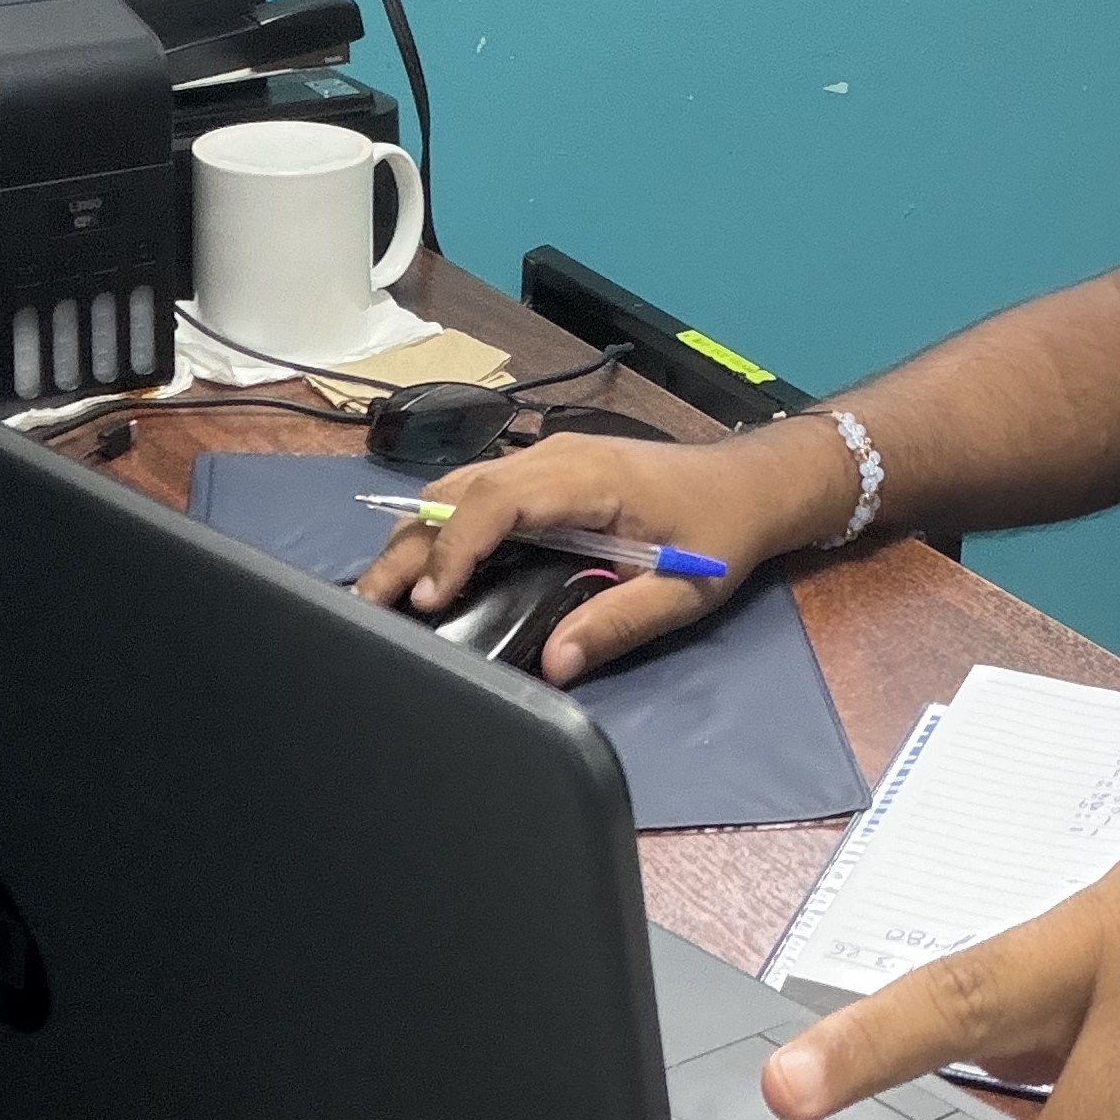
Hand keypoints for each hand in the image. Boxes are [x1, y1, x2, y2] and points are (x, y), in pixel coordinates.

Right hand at [350, 420, 859, 680]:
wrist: (751, 483)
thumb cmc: (722, 531)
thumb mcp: (683, 588)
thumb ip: (619, 622)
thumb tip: (555, 661)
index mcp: (588, 477)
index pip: (498, 500)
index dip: (455, 545)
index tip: (429, 597)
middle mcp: (558, 458)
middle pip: (461, 490)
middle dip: (411, 546)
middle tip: (368, 604)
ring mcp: (549, 460)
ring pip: (461, 487)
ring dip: (418, 535)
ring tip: (382, 594)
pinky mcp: (547, 475)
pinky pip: (480, 492)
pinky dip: (443, 527)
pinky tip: (427, 571)